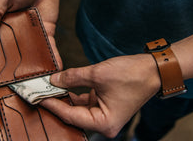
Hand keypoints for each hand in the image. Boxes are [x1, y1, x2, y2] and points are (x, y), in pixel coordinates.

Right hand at [0, 0, 61, 79]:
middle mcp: (14, 37)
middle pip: (9, 58)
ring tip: (34, 87)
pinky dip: (53, 59)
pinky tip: (56, 70)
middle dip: (8, 74)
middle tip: (8, 90)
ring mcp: (31, 38)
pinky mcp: (47, 34)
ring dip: (32, 72)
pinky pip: (50, 49)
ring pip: (30, 58)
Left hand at [41, 54, 160, 137]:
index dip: (54, 105)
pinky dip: (76, 94)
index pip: (71, 116)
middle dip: (58, 102)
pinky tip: (65, 85)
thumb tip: (54, 80)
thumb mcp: (98, 74)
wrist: (153, 70)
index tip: (39, 97)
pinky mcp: (105, 105)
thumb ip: (73, 77)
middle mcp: (104, 123)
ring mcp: (105, 114)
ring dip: (66, 97)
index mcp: (104, 123)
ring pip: (79, 108)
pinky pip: (86, 102)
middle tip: (41, 92)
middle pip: (74, 115)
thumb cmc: (132, 75)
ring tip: (50, 88)